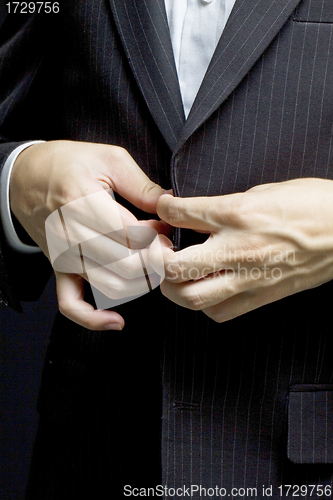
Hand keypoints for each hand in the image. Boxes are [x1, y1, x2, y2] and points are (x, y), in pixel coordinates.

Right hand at [10, 140, 167, 329]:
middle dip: (154, 260)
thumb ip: (142, 186)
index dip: (157, 237)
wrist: (26, 176)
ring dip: (139, 283)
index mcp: (83, 203)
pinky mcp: (60, 270)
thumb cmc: (68, 164)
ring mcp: (64, 257)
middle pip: (126, 266)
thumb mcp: (109, 159)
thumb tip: (172, 205)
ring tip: (148, 264)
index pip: (132, 237)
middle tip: (162, 246)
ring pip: (110, 287)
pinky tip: (116, 320)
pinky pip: (72, 305)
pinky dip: (94, 319)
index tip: (164, 227)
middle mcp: (71, 236)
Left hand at [149, 178, 332, 321]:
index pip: (182, 214)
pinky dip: (203, 304)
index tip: (164, 211)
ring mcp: (250, 277)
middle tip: (158, 252)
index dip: (163, 211)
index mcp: (238, 213)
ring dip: (175, 288)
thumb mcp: (262, 191)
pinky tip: (204, 288)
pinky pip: (220, 312)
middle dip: (157, 260)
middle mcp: (239, 248)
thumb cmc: (310, 205)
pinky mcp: (262, 296)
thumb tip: (194, 213)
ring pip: (194, 298)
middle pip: (177, 267)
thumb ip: (223, 205)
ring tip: (176, 274)